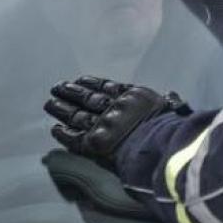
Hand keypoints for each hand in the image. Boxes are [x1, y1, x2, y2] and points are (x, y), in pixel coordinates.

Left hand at [45, 76, 190, 164]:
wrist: (161, 143)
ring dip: (62, 109)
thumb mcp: (171, 108)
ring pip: (77, 115)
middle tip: (56, 87)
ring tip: (50, 102)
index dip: (92, 83)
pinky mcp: (93, 141)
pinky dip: (64, 133)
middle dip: (71, 92)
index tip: (80, 79)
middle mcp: (115, 108)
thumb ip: (168, 102)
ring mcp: (103, 124)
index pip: (107, 87)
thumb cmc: (170, 127)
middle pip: (88, 98)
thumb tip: (172, 97)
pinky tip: (55, 129)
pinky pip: (74, 137)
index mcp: (132, 98)